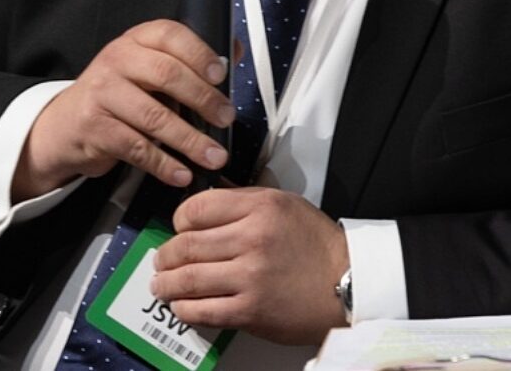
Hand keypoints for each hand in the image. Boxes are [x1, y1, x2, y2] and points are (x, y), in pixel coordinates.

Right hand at [12, 20, 232, 200]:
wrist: (66, 124)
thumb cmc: (117, 95)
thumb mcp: (147, 69)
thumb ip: (188, 61)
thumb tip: (234, 53)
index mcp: (136, 40)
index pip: (170, 35)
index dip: (199, 53)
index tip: (221, 75)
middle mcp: (116, 60)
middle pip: (166, 74)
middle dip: (203, 99)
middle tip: (226, 119)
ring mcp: (102, 93)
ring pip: (154, 116)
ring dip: (190, 140)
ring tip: (213, 156)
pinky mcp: (95, 127)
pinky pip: (137, 148)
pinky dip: (164, 164)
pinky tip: (181, 173)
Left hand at [150, 186, 348, 344]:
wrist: (349, 283)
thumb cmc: (317, 244)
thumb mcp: (284, 203)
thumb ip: (243, 199)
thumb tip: (206, 200)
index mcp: (260, 208)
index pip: (196, 209)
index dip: (179, 220)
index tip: (178, 229)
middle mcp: (253, 239)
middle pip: (186, 245)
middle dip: (166, 256)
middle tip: (162, 261)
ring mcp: (251, 277)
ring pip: (189, 279)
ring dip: (166, 284)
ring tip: (162, 286)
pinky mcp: (252, 311)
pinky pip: (204, 311)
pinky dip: (185, 309)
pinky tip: (182, 307)